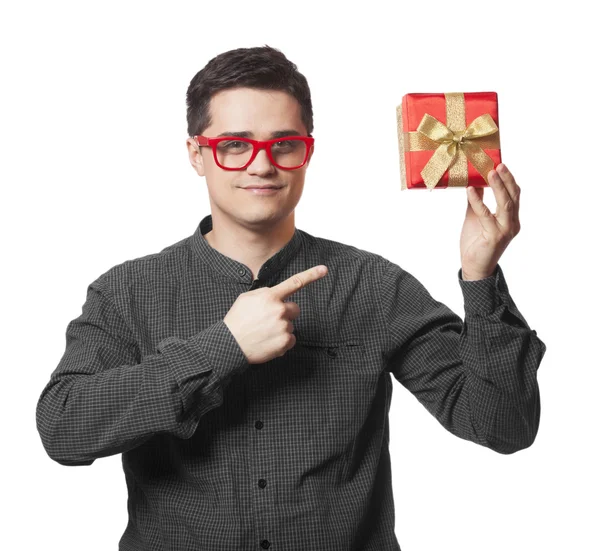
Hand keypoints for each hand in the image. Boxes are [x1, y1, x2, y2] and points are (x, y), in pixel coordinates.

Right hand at [223, 265, 328, 363]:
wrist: (230, 345)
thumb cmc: (237, 321)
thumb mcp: (246, 298)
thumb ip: (264, 293)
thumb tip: (275, 294)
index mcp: (270, 297)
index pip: (295, 283)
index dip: (311, 275)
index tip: (323, 270)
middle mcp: (279, 310)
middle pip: (295, 309)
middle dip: (286, 313)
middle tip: (269, 320)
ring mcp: (283, 327)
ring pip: (291, 325)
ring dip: (281, 328)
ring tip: (264, 332)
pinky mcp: (285, 342)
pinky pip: (291, 339)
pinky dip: (282, 342)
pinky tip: (268, 342)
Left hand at [460, 163, 520, 279]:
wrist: (474, 267)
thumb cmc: (476, 243)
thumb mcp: (475, 217)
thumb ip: (476, 201)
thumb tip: (473, 182)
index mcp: (510, 218)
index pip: (513, 194)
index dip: (508, 179)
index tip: (500, 163)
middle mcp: (512, 223)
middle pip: (513, 196)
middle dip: (507, 179)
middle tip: (499, 164)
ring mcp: (506, 230)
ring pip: (505, 204)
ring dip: (498, 187)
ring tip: (490, 172)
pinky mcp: (495, 237)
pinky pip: (486, 215)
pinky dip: (478, 201)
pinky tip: (470, 191)